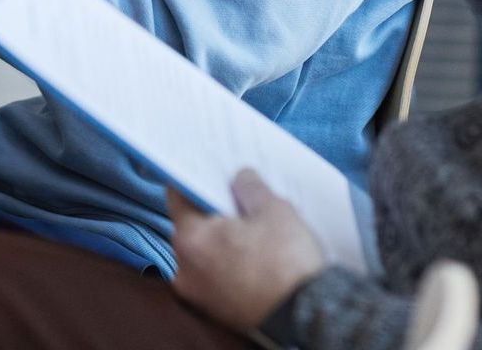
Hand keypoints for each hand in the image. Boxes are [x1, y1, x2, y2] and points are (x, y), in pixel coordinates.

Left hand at [169, 170, 325, 332]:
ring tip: (252, 226)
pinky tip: (252, 252)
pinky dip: (226, 259)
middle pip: (191, 224)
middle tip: (239, 196)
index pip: (178, 196)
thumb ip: (250, 187)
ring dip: (221, 236)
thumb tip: (239, 178)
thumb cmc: (285, 260)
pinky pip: (213, 272)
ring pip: (203, 250)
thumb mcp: (273, 210)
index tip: (208, 167)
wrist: (303, 314)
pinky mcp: (212, 309)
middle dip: (213, 209)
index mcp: (191, 240)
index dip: (194, 177)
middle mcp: (183, 269)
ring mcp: (196, 293)